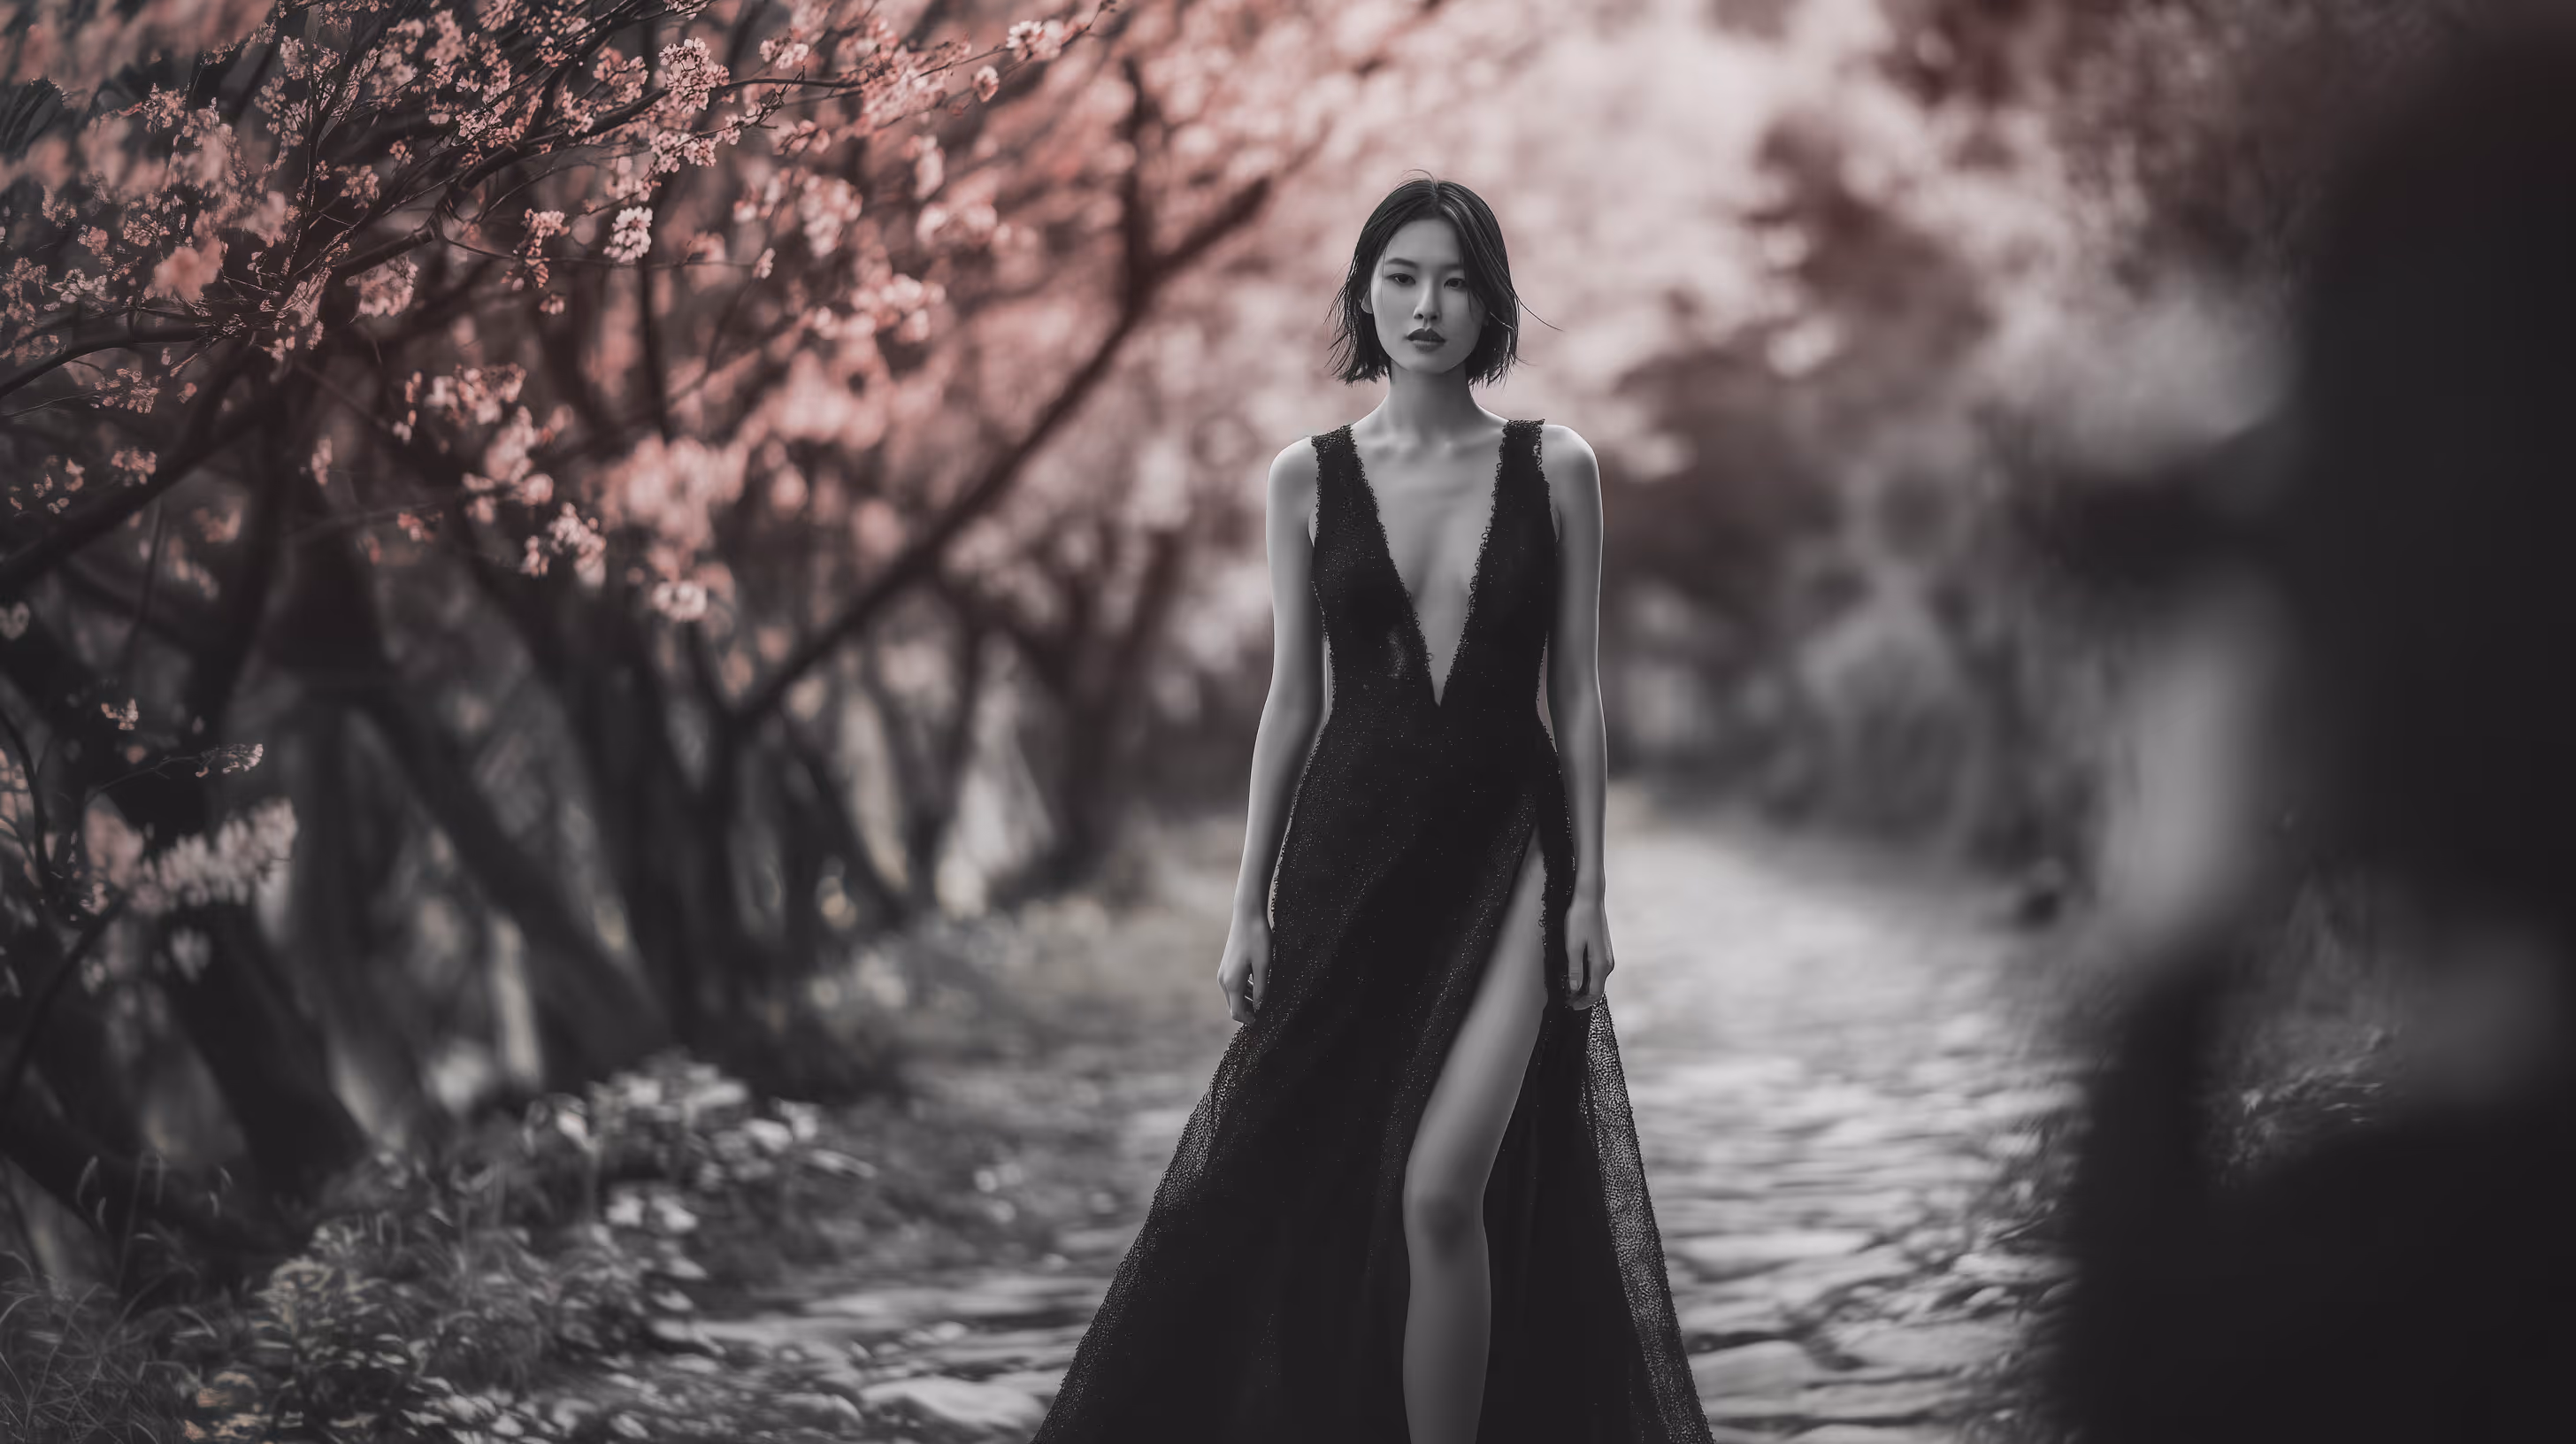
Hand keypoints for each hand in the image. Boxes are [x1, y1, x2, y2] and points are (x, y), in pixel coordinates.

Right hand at [1217, 911, 1271, 1024]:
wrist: (1247, 915)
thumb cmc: (1258, 939)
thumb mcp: (1264, 965)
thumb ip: (1262, 989)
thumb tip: (1261, 1008)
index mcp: (1232, 982)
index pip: (1237, 1013)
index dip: (1251, 1020)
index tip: (1266, 1021)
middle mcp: (1224, 980)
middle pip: (1234, 1006)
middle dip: (1250, 1012)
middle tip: (1269, 1012)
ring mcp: (1224, 972)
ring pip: (1234, 997)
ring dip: (1248, 1002)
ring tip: (1267, 999)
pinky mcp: (1227, 966)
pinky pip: (1234, 986)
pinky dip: (1245, 991)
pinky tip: (1260, 986)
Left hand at [1566, 895, 1614, 1009]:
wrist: (1590, 899)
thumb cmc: (1579, 920)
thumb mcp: (1572, 946)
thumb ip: (1574, 969)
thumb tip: (1574, 989)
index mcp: (1600, 964)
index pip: (1594, 993)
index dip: (1582, 1003)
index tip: (1569, 1006)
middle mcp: (1608, 963)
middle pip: (1597, 989)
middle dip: (1583, 997)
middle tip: (1566, 1000)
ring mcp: (1607, 957)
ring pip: (1597, 980)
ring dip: (1584, 987)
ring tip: (1568, 989)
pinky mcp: (1604, 951)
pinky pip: (1597, 971)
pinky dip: (1587, 977)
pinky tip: (1575, 974)